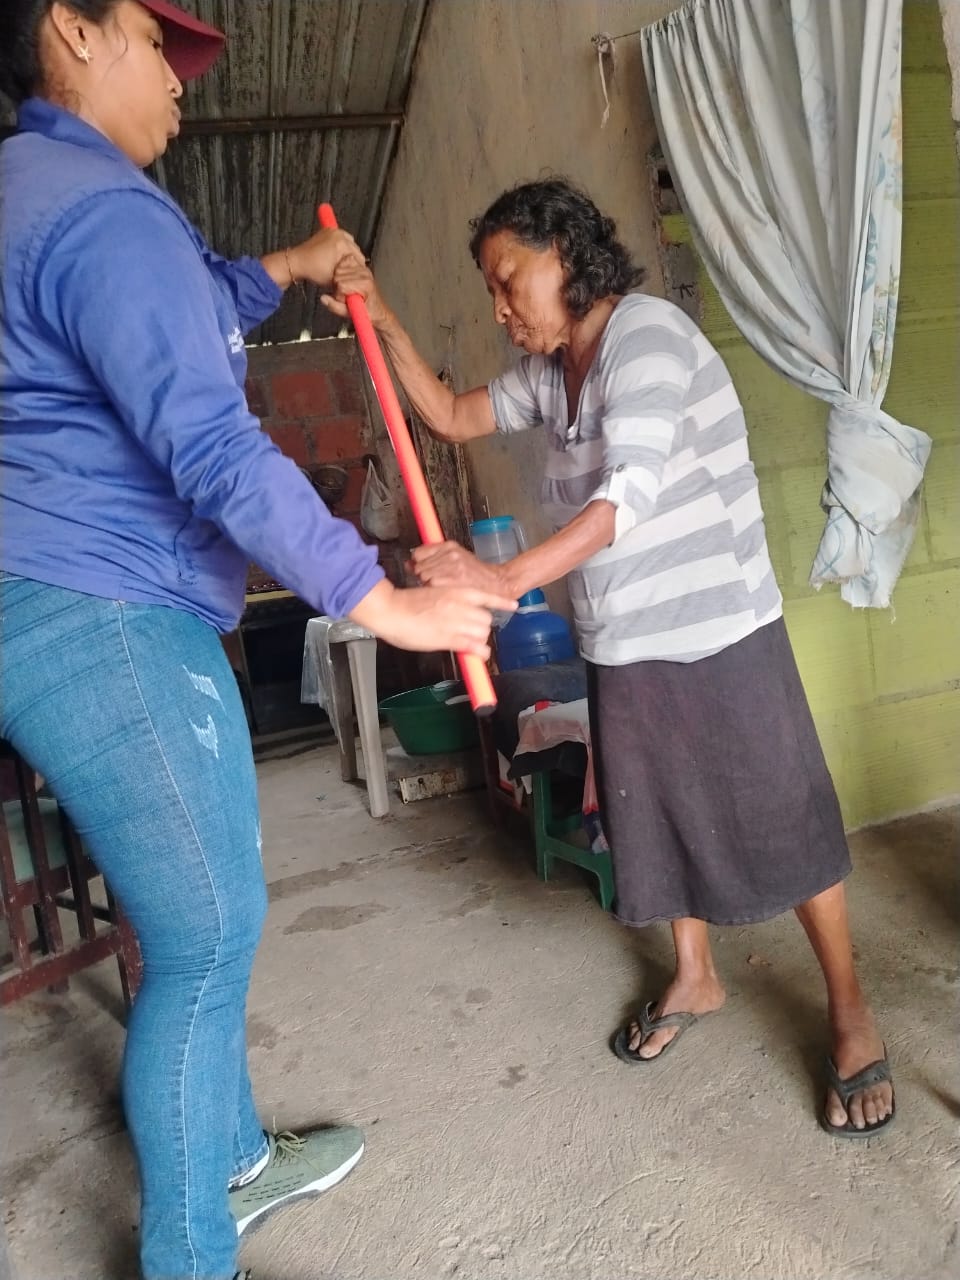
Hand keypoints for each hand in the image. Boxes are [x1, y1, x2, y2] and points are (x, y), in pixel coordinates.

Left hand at [287, 228, 364, 288]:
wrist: (296, 263)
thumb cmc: (311, 269)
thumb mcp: (335, 278)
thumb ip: (349, 275)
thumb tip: (357, 276)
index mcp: (342, 242)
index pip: (359, 257)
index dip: (357, 268)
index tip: (354, 274)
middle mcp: (338, 233)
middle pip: (354, 249)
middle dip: (351, 259)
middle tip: (347, 270)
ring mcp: (331, 231)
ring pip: (348, 244)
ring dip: (346, 253)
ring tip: (340, 264)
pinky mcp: (326, 232)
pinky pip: (339, 240)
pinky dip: (339, 248)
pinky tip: (335, 257)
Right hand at [320, 257, 392, 328]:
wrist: (377, 310)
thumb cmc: (368, 312)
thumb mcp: (350, 314)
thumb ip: (335, 307)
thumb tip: (324, 298)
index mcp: (365, 285)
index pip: (341, 284)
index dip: (339, 295)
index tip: (346, 300)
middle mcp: (365, 274)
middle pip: (338, 275)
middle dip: (338, 287)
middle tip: (346, 295)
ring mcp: (364, 269)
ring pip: (339, 269)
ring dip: (340, 280)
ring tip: (348, 289)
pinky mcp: (361, 266)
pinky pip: (345, 261)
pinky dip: (343, 270)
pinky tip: (348, 280)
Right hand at [349, 580, 515, 657]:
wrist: (390, 610)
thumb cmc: (404, 603)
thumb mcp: (432, 594)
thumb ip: (447, 601)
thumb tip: (455, 612)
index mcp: (456, 591)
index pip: (487, 596)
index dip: (501, 602)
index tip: (513, 605)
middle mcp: (460, 605)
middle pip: (486, 619)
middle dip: (481, 627)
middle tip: (471, 632)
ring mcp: (456, 621)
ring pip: (483, 632)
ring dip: (479, 640)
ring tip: (469, 643)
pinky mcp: (450, 638)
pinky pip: (475, 646)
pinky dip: (480, 652)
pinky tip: (479, 654)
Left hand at [410, 541, 510, 593]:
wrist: (498, 583)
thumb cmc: (476, 575)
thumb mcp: (455, 559)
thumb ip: (431, 559)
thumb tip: (408, 564)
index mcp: (450, 546)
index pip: (419, 553)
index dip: (420, 564)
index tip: (424, 570)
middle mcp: (449, 554)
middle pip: (420, 566)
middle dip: (424, 575)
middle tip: (438, 582)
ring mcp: (451, 567)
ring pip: (424, 577)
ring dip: (429, 585)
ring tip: (444, 588)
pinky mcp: (451, 581)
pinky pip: (431, 586)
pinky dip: (434, 592)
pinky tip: (445, 593)